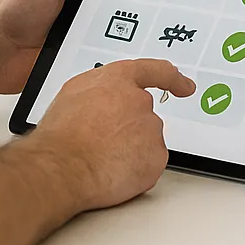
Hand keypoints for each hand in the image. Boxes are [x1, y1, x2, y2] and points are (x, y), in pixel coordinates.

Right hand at [32, 59, 195, 209]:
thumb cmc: (60, 136)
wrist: (61, 167)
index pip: (154, 71)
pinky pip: (149, 164)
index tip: (184, 85)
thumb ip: (100, 90)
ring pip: (146, 141)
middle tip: (102, 144)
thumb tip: (106, 98)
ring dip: (130, 150)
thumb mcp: (73, 95)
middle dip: (128, 131)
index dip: (172, 79)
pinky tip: (113, 172)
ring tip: (100, 159)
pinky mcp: (156, 157)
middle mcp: (140, 101)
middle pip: (145, 115)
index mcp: (119, 80)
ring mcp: (151, 129)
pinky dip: (135, 170)